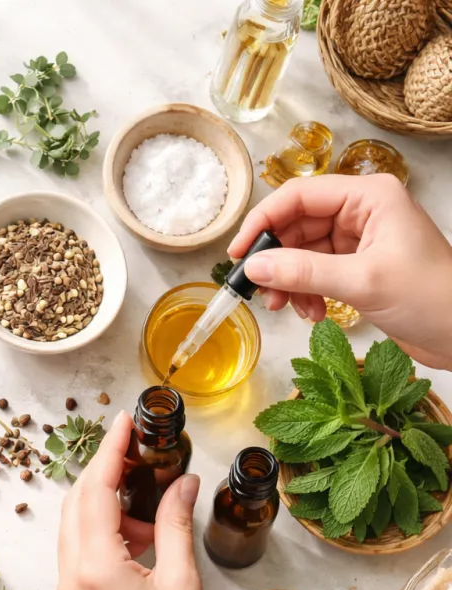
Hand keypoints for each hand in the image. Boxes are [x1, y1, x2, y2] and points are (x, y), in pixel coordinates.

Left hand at [56, 412, 221, 589]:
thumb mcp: (181, 581)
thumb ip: (174, 523)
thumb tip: (181, 482)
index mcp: (93, 567)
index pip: (93, 491)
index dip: (109, 452)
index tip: (122, 421)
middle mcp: (68, 576)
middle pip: (76, 504)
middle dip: (104, 472)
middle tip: (136, 450)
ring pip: (75, 527)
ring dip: (105, 505)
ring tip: (150, 505)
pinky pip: (79, 553)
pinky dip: (103, 534)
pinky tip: (138, 537)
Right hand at [230, 173, 451, 369]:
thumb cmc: (432, 298)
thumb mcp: (362, 282)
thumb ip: (303, 272)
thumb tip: (253, 267)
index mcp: (369, 197)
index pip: (299, 196)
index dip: (263, 221)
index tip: (238, 253)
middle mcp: (362, 212)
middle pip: (297, 225)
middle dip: (276, 261)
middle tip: (261, 291)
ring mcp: (360, 239)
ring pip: (302, 252)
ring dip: (290, 281)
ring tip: (288, 307)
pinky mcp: (359, 266)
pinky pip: (316, 272)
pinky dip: (306, 293)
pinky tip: (314, 313)